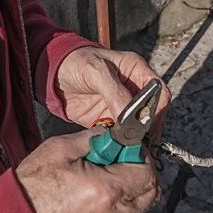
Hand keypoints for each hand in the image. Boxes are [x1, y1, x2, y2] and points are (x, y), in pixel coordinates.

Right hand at [15, 131, 159, 212]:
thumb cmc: (31, 190)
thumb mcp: (58, 149)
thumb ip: (93, 138)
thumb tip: (113, 134)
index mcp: (106, 191)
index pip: (147, 171)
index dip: (140, 156)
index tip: (126, 149)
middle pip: (151, 194)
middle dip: (141, 174)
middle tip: (119, 164)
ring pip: (140, 211)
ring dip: (131, 194)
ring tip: (104, 184)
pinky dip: (120, 212)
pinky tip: (96, 203)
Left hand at [55, 46, 170, 140]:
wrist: (53, 74)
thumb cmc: (76, 62)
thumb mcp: (96, 71)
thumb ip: (115, 92)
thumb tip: (130, 117)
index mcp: (137, 71)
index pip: (160, 93)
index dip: (156, 110)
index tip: (144, 125)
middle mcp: (134, 90)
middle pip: (153, 113)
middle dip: (147, 128)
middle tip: (138, 142)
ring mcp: (123, 107)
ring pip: (139, 127)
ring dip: (136, 139)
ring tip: (129, 150)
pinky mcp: (110, 120)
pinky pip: (122, 135)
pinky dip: (121, 144)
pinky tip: (117, 150)